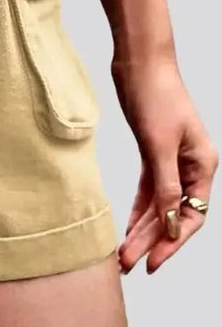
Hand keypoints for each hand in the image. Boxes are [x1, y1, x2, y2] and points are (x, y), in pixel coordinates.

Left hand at [113, 55, 217, 273]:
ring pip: (159, 204)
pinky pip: (148, 189)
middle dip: (151, 241)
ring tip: (123, 254)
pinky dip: (139, 208)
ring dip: (142, 229)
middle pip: (174, 214)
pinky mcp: (152, 151)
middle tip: (127, 264)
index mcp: (202, 164)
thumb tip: (172, 223)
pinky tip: (128, 226)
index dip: (173, 242)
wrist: (140, 63)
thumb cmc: (155, 95)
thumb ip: (166, 184)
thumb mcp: (159, 143)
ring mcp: (171, 159)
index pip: (193, 215)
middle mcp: (190, 166)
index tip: (151, 262)